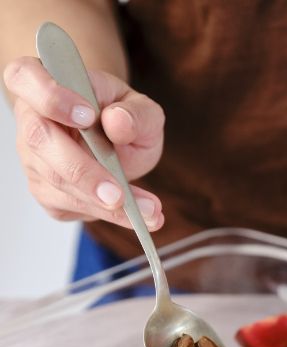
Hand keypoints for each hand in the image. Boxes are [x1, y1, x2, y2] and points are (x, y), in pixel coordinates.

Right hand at [3, 57, 164, 229]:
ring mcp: (34, 159)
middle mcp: (32, 121)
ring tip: (151, 211)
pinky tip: (140, 217)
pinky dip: (109, 215)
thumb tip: (118, 122)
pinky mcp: (47, 190)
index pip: (25, 78)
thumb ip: (136, 113)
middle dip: (82, 171)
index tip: (88, 117)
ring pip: (57, 183)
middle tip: (118, 194)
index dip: (50, 97)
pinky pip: (72, 206)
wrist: (119, 138)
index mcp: (44, 82)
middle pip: (40, 142)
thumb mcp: (142, 108)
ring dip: (105, 204)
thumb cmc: (122, 115)